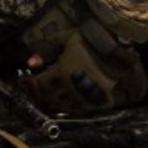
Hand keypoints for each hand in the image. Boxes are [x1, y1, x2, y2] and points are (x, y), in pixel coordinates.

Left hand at [22, 0, 147, 115]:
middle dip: (44, 95)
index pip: (42, 85)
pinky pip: (83, 109)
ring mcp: (87, 95)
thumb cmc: (88, 38)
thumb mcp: (64, 38)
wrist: (117, 44)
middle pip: (51, 98)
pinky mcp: (100, 99)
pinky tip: (72, 100)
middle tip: (42, 90)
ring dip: (57, 102)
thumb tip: (30, 62)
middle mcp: (73, 86)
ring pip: (66, 106)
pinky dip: (74, 107)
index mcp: (62, 72)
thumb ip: (46, 50)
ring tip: (55, 96)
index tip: (32, 81)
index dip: (34, 84)